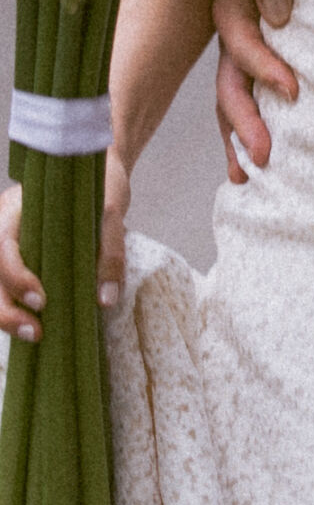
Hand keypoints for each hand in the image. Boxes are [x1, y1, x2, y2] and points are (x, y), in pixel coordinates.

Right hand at [0, 147, 132, 337]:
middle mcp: (4, 227)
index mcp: (16, 209)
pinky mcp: (23, 259)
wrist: (98, 169)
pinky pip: (10, 286)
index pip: (3, 247)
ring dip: (7, 314)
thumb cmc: (100, 183)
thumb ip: (110, 252)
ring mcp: (11, 244)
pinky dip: (18, 308)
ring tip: (35, 336)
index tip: (41, 301)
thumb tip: (104, 300)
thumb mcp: (111, 211)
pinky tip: (35, 326)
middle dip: (5, 309)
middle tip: (35, 332)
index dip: (16, 278)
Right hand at [213, 0, 297, 183]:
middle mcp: (231, 33)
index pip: (244, 44)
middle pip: (230, 85)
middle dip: (245, 123)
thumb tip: (279, 15)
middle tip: (264, 156)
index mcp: (232, 5)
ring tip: (248, 176)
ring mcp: (240, 49)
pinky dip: (246, 127)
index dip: (265, 68)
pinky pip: (246, 95)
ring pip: (231, 99)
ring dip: (238, 137)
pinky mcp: (254, 57)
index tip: (293, 91)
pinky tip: (252, 159)